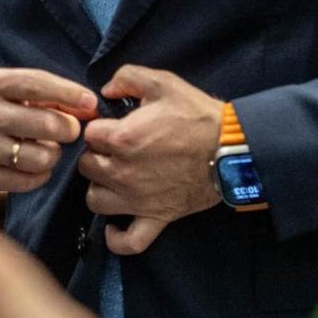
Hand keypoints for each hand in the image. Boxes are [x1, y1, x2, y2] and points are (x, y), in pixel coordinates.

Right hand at [0, 68, 96, 190]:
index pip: (39, 86)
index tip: (91, 104)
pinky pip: (30, 181)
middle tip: (68, 130)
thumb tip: (86, 107)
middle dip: (69, 129)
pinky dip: (40, 174)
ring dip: (53, 153)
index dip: (71, 95)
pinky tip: (32, 164)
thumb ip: (41, 91)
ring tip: (45, 147)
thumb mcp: (2, 85)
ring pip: (43, 157)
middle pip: (48, 125)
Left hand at [79, 66, 223, 254]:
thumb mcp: (162, 82)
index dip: (98, 127)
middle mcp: (123, 172)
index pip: (89, 134)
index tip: (111, 125)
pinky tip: (115, 224)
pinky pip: (129, 241)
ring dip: (101, 187)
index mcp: (122, 138)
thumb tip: (105, 90)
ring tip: (114, 176)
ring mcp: (138, 200)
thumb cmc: (197, 115)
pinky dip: (117, 238)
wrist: (231, 149)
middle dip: (97, 154)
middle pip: (87, 166)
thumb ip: (127, 77)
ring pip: (95, 200)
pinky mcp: (156, 218)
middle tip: (114, 148)